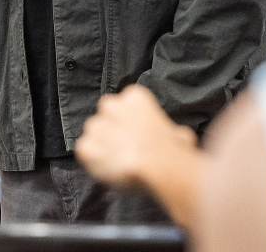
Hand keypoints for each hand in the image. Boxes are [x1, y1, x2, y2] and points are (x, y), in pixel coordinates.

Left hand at [75, 84, 197, 189]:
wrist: (158, 164)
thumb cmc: (172, 149)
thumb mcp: (180, 133)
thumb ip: (170, 131)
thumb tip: (178, 137)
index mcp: (134, 96)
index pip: (125, 104)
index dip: (131, 121)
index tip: (138, 133)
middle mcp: (110, 105)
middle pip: (105, 114)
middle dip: (112, 127)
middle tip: (125, 146)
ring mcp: (96, 125)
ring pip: (93, 133)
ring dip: (102, 144)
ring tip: (118, 161)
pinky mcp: (85, 146)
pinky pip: (84, 152)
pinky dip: (93, 160)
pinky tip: (108, 168)